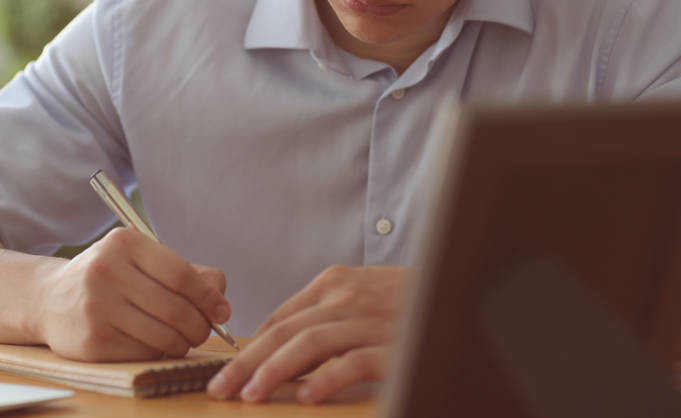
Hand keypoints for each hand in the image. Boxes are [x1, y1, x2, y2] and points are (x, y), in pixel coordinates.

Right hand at [36, 227, 230, 361]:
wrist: (51, 299)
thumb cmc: (111, 278)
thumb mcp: (142, 260)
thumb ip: (186, 272)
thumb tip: (221, 300)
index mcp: (125, 243)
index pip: (181, 274)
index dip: (208, 297)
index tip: (223, 311)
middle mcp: (107, 271)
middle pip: (176, 308)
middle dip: (201, 326)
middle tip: (204, 331)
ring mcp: (97, 307)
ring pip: (164, 336)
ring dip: (183, 343)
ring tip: (182, 338)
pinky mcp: (92, 341)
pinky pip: (144, 353)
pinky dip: (159, 352)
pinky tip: (153, 344)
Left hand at [207, 264, 408, 402]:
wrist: (460, 285)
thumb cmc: (405, 300)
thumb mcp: (358, 297)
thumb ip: (321, 316)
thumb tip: (275, 349)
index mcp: (333, 283)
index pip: (279, 318)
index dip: (247, 347)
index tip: (222, 371)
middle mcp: (348, 296)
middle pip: (285, 331)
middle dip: (246, 362)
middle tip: (220, 388)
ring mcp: (371, 319)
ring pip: (310, 343)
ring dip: (275, 371)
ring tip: (251, 396)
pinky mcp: (394, 344)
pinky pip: (354, 361)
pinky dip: (327, 379)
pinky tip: (306, 397)